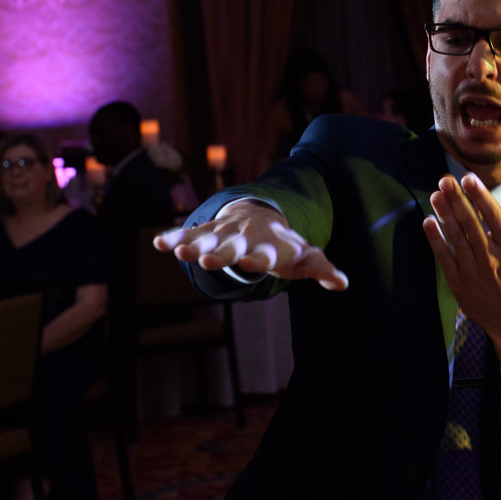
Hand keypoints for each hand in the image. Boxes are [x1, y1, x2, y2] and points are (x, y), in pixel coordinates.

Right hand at [154, 200, 347, 289]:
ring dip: (193, 247)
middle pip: (232, 247)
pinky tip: (157, 243)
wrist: (263, 216)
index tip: (252, 262)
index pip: (264, 254)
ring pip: (206, 240)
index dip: (258, 258)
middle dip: (221, 254)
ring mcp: (223, 234)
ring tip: (180, 254)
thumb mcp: (305, 257)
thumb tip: (343, 283)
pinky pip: (188, 234)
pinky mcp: (206, 233)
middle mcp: (244, 238)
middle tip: (208, 262)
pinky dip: (174, 238)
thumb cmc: (285, 245)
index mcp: (269, 246)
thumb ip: (321, 269)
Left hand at [422, 174, 500, 368]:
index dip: (480, 195)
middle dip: (457, 199)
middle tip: (445, 179)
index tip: (469, 178)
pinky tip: (427, 221)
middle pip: (470, 222)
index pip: (493, 216)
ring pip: (455, 236)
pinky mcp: (458, 281)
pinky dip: (435, 239)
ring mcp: (472, 270)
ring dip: (444, 213)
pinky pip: (443, 257)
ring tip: (436, 194)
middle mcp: (490, 257)